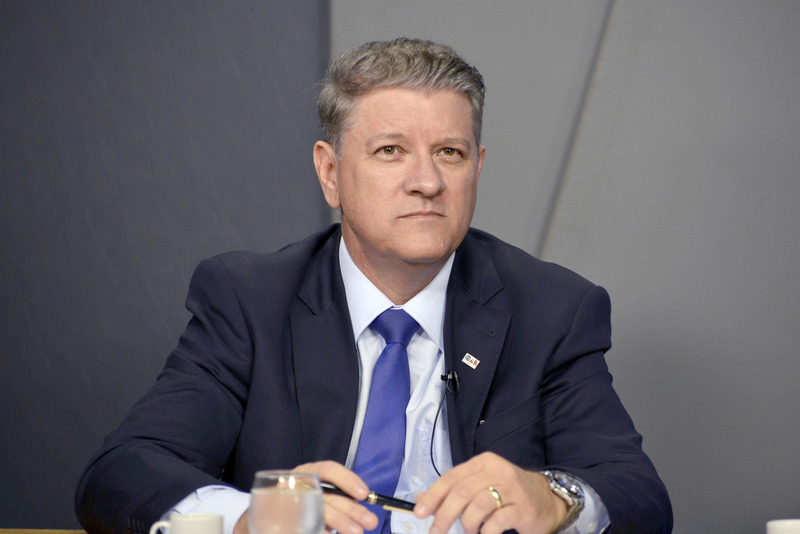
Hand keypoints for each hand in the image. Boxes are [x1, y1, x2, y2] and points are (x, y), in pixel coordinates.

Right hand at [233, 461, 377, 533]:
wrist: (263, 517)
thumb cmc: (299, 502)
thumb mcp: (317, 494)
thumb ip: (337, 499)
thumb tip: (362, 511)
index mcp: (306, 473)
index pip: (328, 470)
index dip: (347, 479)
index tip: (364, 493)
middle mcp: (295, 484)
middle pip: (327, 495)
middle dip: (350, 509)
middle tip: (369, 521)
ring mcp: (286, 502)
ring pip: (317, 511)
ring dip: (339, 522)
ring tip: (356, 532)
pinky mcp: (281, 520)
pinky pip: (304, 525)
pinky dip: (319, 530)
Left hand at [413, 452, 566, 533]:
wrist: (547, 500)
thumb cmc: (509, 494)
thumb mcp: (481, 486)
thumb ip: (454, 491)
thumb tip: (422, 501)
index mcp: (483, 463)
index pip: (451, 478)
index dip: (433, 496)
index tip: (420, 512)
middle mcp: (497, 471)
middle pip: (461, 492)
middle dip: (444, 515)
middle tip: (436, 531)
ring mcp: (512, 488)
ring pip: (478, 505)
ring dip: (467, 524)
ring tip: (470, 531)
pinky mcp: (523, 508)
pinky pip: (496, 521)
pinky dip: (485, 531)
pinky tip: (484, 533)